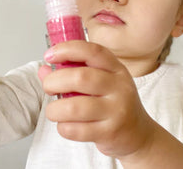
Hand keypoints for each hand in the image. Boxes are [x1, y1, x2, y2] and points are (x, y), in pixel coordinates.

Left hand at [39, 40, 155, 158]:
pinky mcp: (110, 132)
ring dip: (54, 109)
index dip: (68, 49)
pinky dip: (63, 127)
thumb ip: (75, 72)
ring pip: (74, 107)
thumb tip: (44, 69)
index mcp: (117, 69)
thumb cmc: (115, 104)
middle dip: (54, 81)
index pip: (93, 51)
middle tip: (48, 86)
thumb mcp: (103, 82)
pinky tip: (66, 124)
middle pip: (80, 77)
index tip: (50, 54)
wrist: (138, 133)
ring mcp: (116, 110)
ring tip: (54, 110)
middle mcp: (119, 87)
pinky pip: (75, 130)